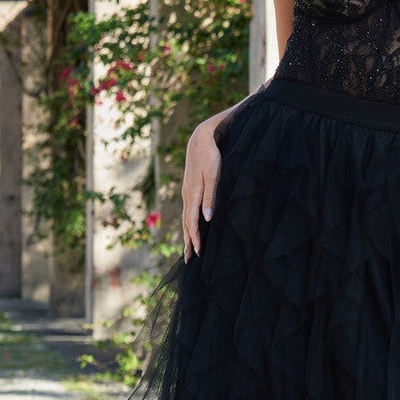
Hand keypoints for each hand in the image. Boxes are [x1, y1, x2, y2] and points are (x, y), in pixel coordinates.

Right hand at [182, 120, 221, 261]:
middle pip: (186, 224)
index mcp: (193, 195)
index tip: (197, 253)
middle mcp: (187, 196)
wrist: (200, 139)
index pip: (192, 223)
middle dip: (188, 242)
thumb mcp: (214, 176)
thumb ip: (210, 197)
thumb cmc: (211, 157)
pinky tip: (191, 227)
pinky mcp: (190, 188)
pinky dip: (188, 223)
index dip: (195, 239)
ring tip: (188, 249)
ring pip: (186, 218)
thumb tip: (207, 219)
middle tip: (188, 260)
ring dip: (187, 234)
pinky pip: (187, 211)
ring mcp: (187, 192)